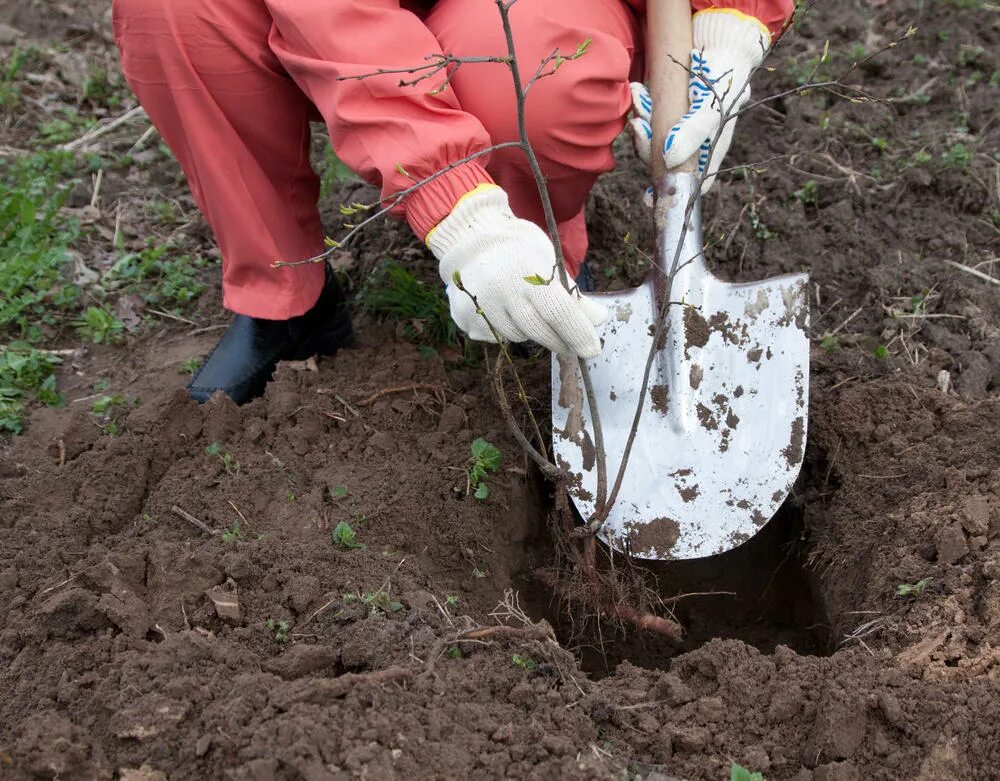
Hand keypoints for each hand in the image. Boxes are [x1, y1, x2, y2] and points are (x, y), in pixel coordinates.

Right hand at [427, 186, 605, 357]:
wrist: (469, 240)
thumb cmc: (518, 250)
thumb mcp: (548, 261)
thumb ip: (572, 293)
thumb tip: (598, 319)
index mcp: (526, 271)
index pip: (558, 312)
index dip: (578, 334)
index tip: (592, 351)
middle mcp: (500, 290)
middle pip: (540, 330)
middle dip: (560, 340)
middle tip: (570, 343)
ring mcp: (479, 306)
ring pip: (517, 335)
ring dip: (530, 330)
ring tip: (524, 307)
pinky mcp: (465, 319)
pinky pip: (495, 336)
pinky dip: (505, 328)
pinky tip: (501, 308)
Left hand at [629, 10, 771, 192]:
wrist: (722, 42)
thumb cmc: (724, 75)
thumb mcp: (710, 105)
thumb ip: (693, 132)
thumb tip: (668, 159)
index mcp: (710, 151)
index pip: (690, 184)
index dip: (670, 192)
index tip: (648, 195)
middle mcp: (694, 145)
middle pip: (664, 163)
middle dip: (647, 145)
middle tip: (638, 125)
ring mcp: (681, 130)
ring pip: (654, 140)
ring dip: (642, 122)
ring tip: (638, 97)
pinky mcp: (670, 114)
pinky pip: (650, 119)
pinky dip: (642, 108)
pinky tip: (638, 92)